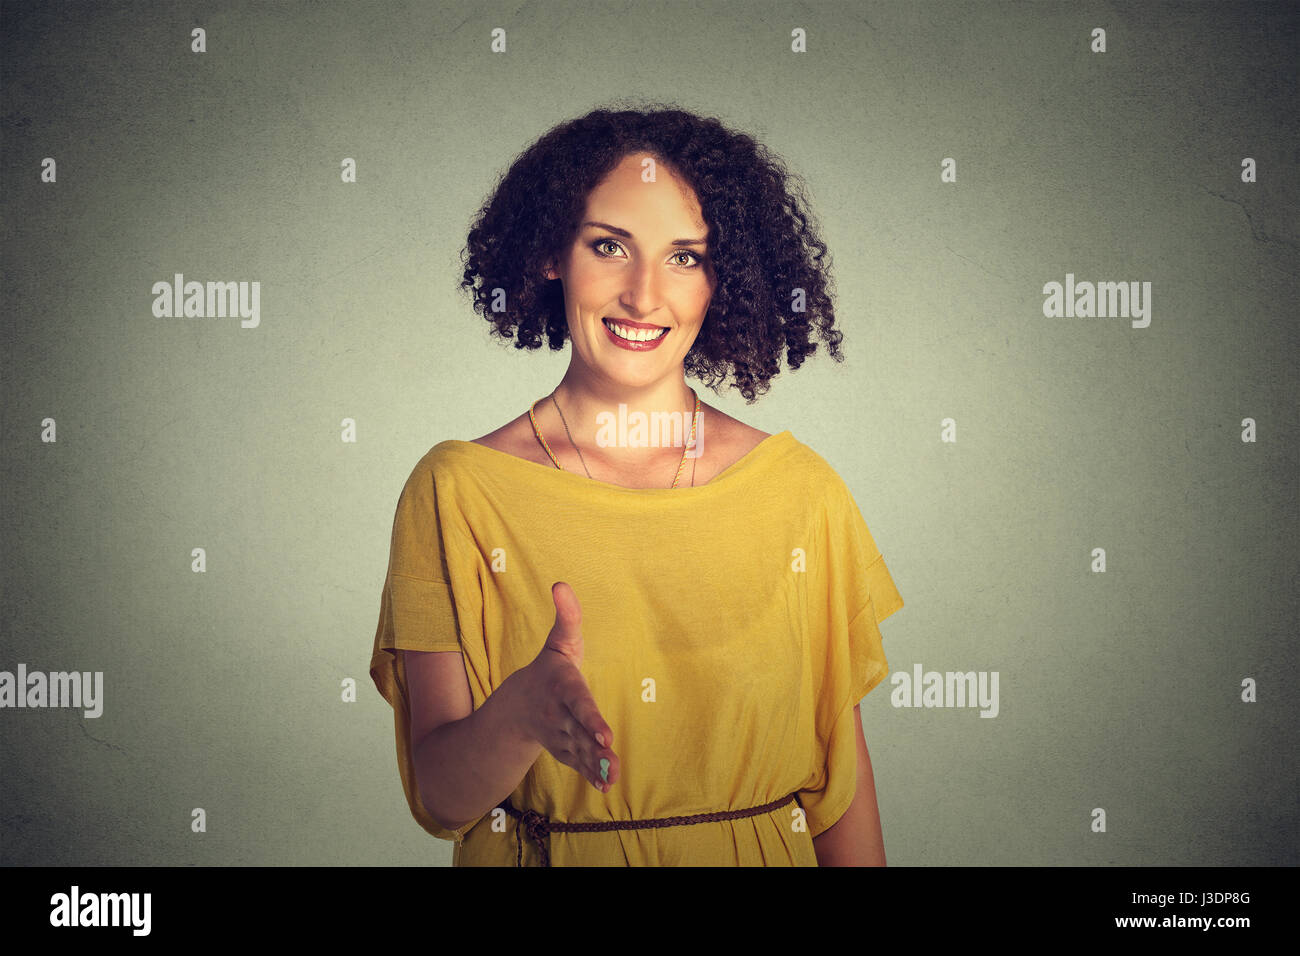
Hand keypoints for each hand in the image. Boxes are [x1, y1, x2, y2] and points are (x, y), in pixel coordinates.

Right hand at [508, 581, 619, 792]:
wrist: (517, 707)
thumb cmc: (549, 669)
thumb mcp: (559, 641)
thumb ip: (567, 616)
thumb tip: (560, 584)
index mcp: (562, 687)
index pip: (578, 702)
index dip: (590, 718)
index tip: (605, 733)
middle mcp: (558, 715)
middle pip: (579, 732)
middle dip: (594, 747)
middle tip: (611, 758)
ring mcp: (560, 736)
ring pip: (580, 751)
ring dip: (596, 765)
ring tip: (613, 777)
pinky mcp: (565, 750)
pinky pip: (578, 764)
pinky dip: (590, 775)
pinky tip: (606, 786)